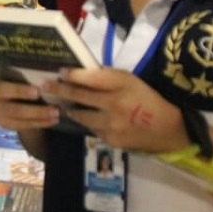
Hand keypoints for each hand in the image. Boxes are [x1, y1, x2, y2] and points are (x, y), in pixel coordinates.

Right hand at [0, 79, 58, 131]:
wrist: (11, 95)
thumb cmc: (18, 81)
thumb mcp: (19, 76)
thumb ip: (28, 77)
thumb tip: (49, 77)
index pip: (3, 89)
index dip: (19, 91)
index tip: (38, 91)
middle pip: (13, 109)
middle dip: (35, 110)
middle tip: (54, 109)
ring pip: (19, 120)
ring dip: (40, 118)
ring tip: (56, 115)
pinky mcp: (6, 124)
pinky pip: (24, 126)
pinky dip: (40, 123)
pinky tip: (53, 121)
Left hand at [41, 67, 189, 152]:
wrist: (168, 129)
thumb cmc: (147, 98)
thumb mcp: (131, 81)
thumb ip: (108, 77)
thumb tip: (82, 73)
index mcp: (122, 85)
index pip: (91, 78)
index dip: (73, 75)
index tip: (60, 71)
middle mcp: (114, 104)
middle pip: (79, 97)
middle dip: (59, 91)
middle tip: (44, 86)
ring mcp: (110, 124)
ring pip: (80, 116)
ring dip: (71, 109)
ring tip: (62, 104)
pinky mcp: (109, 139)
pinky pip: (91, 129)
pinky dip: (88, 123)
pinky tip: (88, 118)